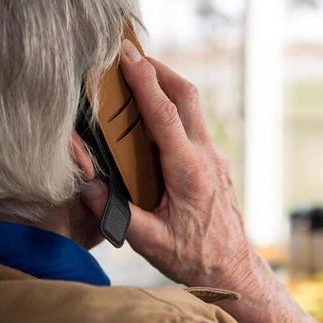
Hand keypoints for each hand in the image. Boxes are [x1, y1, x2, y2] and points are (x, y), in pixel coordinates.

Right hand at [81, 39, 252, 289]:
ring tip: (141, 77)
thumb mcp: (151, 242)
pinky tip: (157, 116)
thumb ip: (117, 215)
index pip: (164, 115)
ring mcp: (215, 157)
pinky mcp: (216, 163)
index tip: (127, 56)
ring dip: (170, 87)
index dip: (144, 82)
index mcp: (188, 171)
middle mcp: (206, 156)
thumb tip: (87, 187)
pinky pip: (196, 125)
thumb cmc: (195, 257)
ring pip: (194, 108)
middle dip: (161, 71)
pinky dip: (176, 108)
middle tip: (132, 55)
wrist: (234, 267)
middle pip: (188, 97)